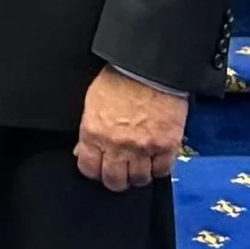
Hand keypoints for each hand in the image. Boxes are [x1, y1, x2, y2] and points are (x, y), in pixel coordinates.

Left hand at [76, 64, 185, 190]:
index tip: (100, 168)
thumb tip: (83, 151)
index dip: (95, 171)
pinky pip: (162, 171)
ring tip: (140, 166)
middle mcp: (117, 145)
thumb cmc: (120, 79)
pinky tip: (156, 160)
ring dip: (138, 176)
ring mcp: (143, 147)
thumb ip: (88, 131)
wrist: (150, 67)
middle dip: (116, 179)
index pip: (89, 169)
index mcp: (94, 133)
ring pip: (139, 180)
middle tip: (121, 172)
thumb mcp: (93, 103)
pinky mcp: (166, 145)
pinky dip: (159, 168)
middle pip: (114, 181)